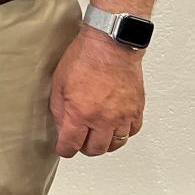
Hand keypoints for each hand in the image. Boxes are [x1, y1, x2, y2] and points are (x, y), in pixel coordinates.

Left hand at [51, 25, 144, 157]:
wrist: (110, 45)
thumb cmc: (84, 58)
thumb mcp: (58, 82)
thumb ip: (59, 109)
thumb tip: (61, 126)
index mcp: (80, 114)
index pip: (71, 145)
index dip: (65, 150)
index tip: (63, 149)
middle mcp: (103, 119)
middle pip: (95, 149)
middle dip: (84, 148)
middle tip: (79, 142)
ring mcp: (122, 117)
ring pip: (115, 144)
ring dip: (104, 143)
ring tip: (96, 136)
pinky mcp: (136, 111)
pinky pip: (132, 132)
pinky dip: (122, 133)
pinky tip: (115, 127)